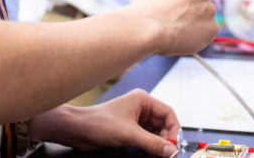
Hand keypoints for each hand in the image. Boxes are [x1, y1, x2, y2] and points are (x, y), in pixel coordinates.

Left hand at [34, 90, 179, 155]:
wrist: (78, 130)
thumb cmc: (97, 122)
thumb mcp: (129, 134)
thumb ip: (152, 143)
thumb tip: (171, 150)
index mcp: (142, 100)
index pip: (168, 113)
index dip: (174, 129)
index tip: (175, 144)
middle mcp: (141, 108)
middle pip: (163, 123)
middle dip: (166, 138)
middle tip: (168, 152)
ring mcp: (135, 119)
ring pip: (155, 132)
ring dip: (158, 143)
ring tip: (159, 154)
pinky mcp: (129, 129)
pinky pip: (146, 138)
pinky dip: (150, 146)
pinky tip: (150, 153)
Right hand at [130, 0, 216, 55]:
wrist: (147, 30)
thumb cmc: (143, 10)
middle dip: (193, 4)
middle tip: (180, 14)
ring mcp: (209, 8)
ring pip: (206, 14)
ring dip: (197, 19)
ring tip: (179, 28)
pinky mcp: (212, 28)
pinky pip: (208, 31)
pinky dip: (200, 35)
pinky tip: (185, 38)